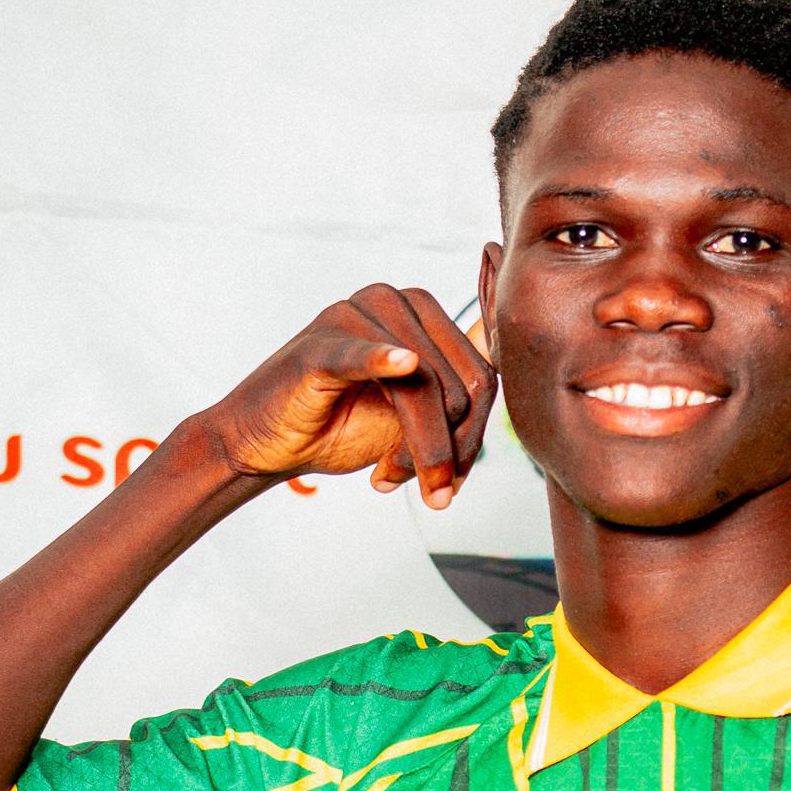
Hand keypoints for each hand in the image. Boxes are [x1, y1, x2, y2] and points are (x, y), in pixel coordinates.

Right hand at [188, 284, 495, 509]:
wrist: (267, 445)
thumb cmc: (341, 426)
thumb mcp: (414, 414)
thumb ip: (459, 395)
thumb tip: (523, 381)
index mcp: (422, 313)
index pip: (483, 373)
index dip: (477, 436)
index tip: (454, 481)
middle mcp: (394, 301)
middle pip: (463, 385)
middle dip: (447, 452)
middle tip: (419, 488)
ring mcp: (355, 316)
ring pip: (427, 390)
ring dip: (417, 451)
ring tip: (390, 478)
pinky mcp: (319, 345)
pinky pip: (362, 355)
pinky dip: (382, 362)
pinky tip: (402, 366)